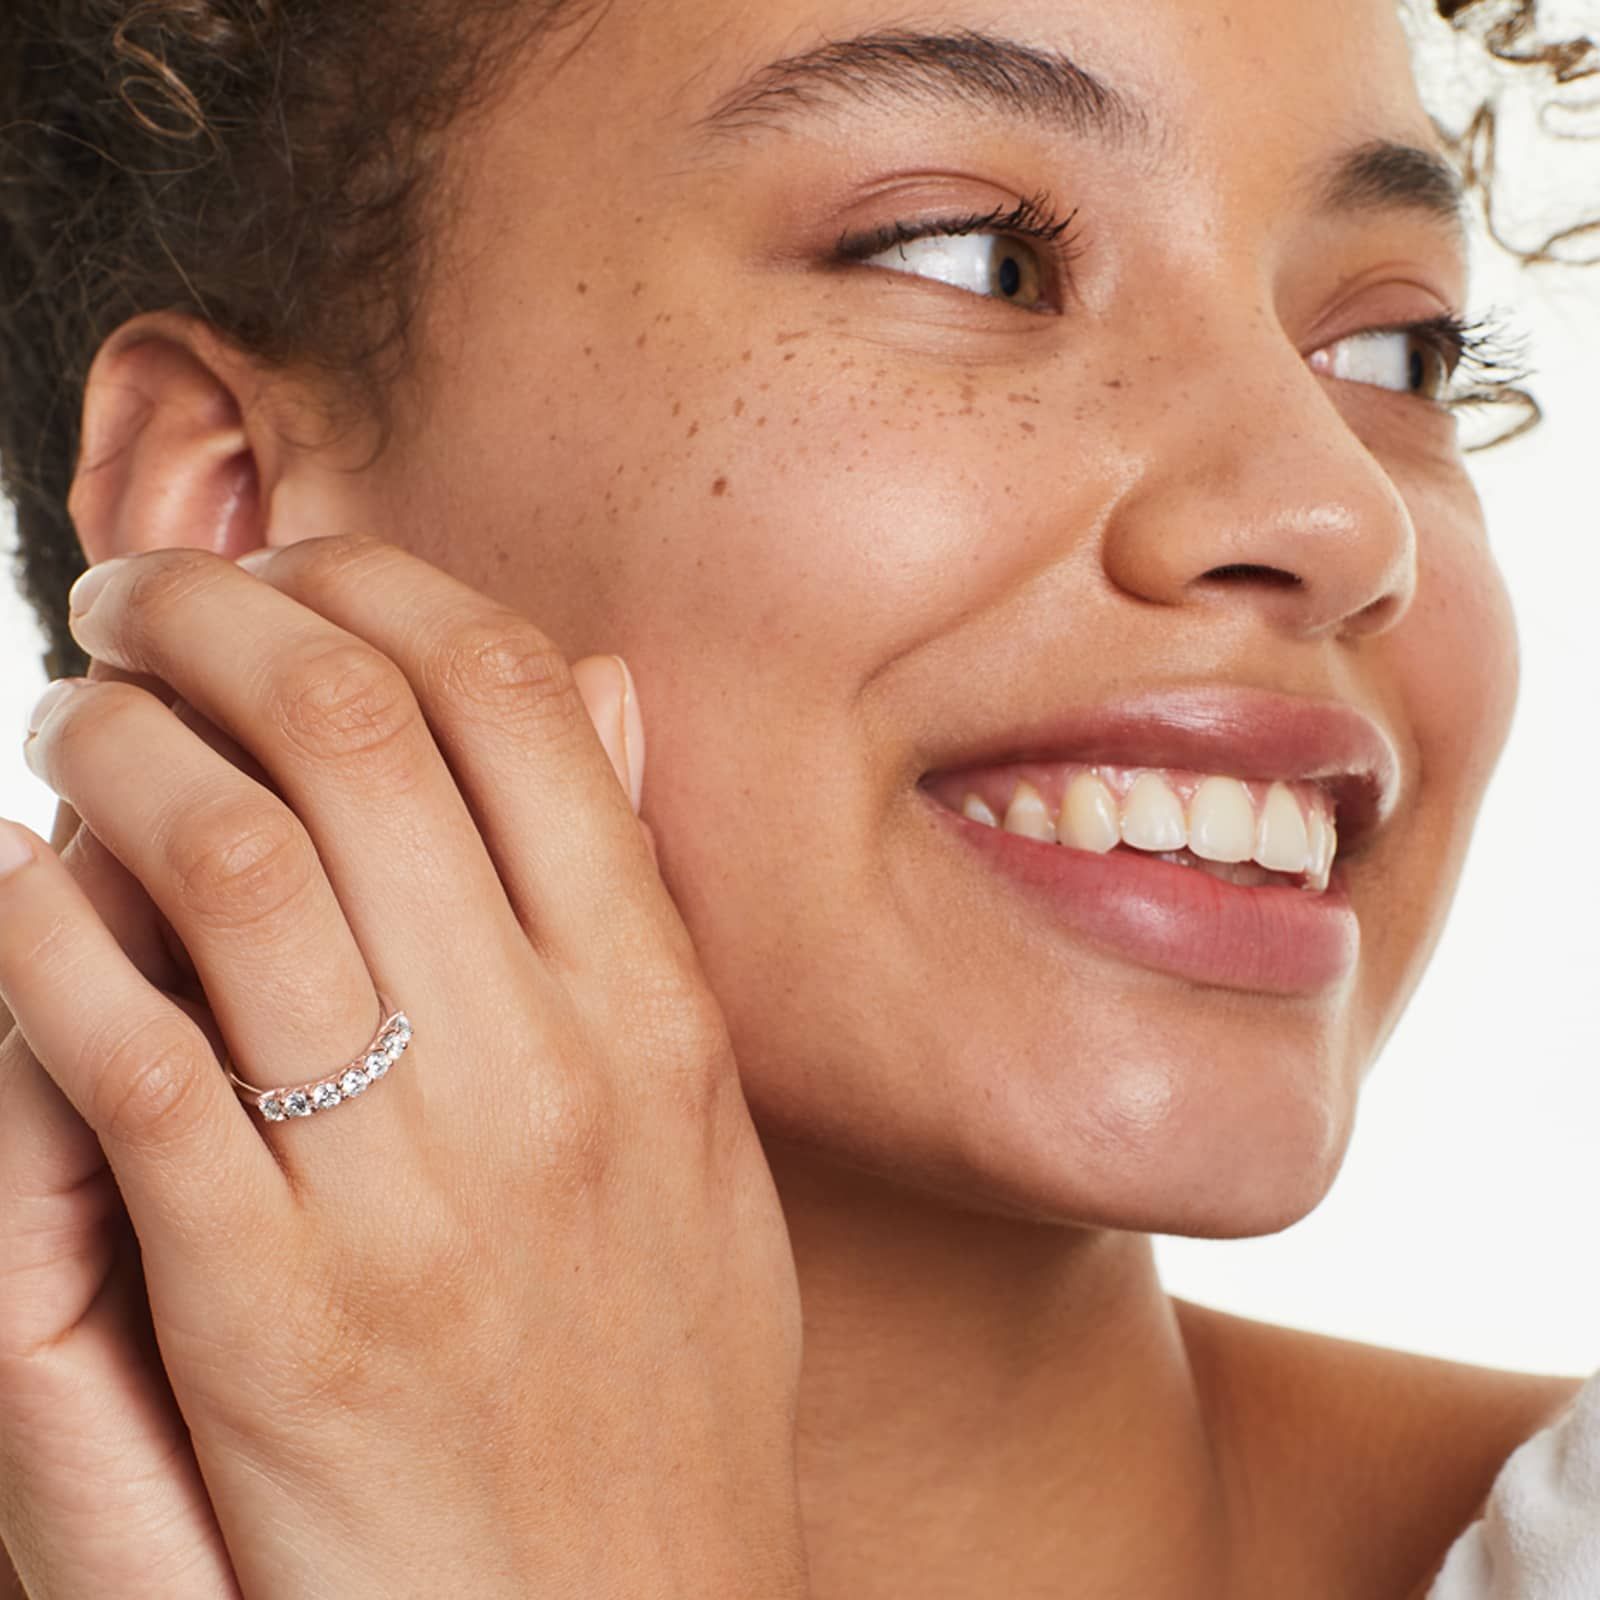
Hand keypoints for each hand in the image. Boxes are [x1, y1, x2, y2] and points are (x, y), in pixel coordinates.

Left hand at [0, 537, 808, 1598]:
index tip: (298, 571)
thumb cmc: (662, 1384)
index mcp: (659, 1011)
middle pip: (355, 729)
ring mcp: (407, 1184)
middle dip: (215, 614)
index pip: (519, 698)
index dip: (382, 585)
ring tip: (74, 713)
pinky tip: (10, 873)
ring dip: (112, 739)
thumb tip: (606, 696)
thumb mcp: (706, 1140)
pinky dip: (36, 925)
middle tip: (141, 599)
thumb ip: (645, 911)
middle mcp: (549, 1065)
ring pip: (226, 856)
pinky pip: (122, 1051)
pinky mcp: (266, 1309)